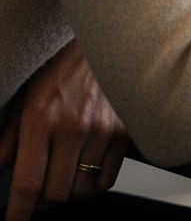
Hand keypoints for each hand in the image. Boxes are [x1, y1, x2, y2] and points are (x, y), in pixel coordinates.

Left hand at [0, 40, 129, 220]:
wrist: (109, 42)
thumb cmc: (64, 69)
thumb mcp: (26, 99)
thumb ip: (8, 141)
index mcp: (42, 119)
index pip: (27, 184)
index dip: (17, 214)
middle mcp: (73, 127)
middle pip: (55, 193)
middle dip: (45, 195)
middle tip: (43, 180)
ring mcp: (102, 130)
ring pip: (81, 190)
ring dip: (71, 189)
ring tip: (66, 171)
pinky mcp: (124, 131)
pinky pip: (107, 179)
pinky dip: (94, 183)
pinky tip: (87, 168)